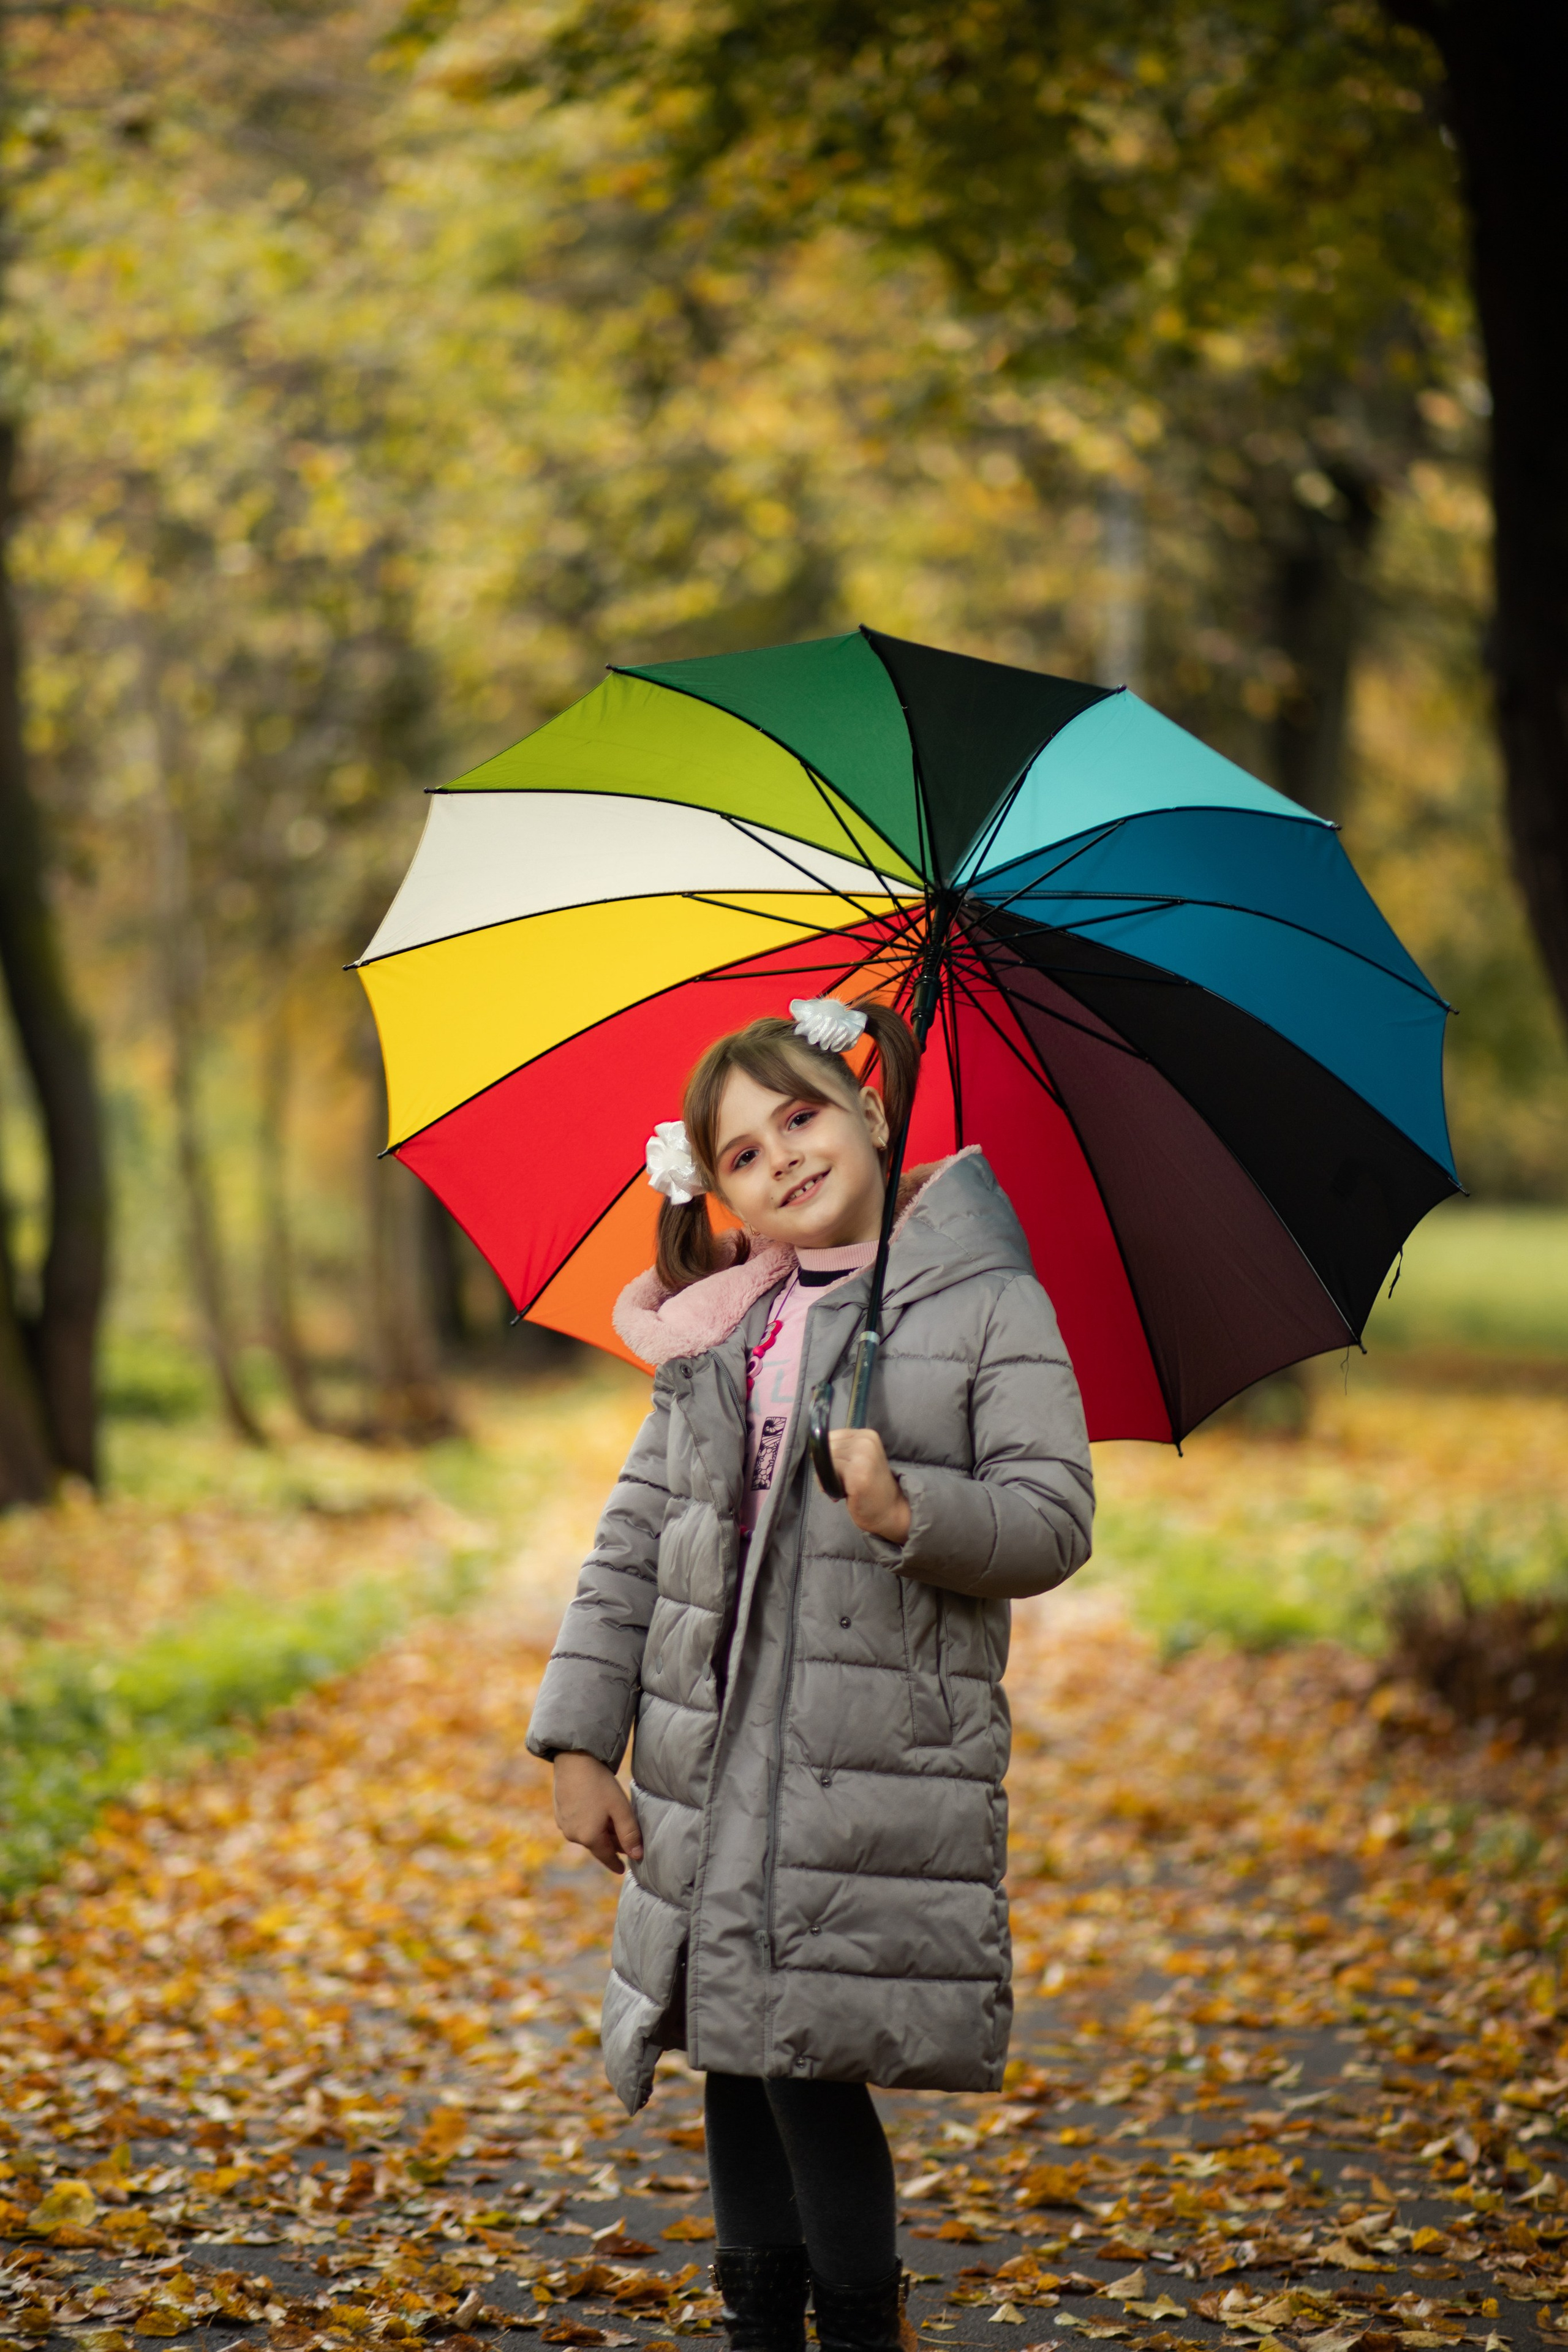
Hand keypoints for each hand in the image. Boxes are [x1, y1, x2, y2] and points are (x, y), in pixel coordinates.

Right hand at [553, 1751, 642, 1873]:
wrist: (574, 1760)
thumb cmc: (600, 1784)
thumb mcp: (620, 1809)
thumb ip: (630, 1834)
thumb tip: (637, 1856)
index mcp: (589, 1837)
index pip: (607, 1857)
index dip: (616, 1864)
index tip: (622, 1870)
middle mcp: (573, 1835)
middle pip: (597, 1845)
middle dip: (611, 1844)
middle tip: (624, 1841)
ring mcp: (563, 1824)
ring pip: (587, 1834)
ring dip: (600, 1832)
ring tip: (611, 1823)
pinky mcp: (559, 1813)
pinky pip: (577, 1825)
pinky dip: (589, 1823)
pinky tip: (595, 1811)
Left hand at [827, 1427, 911, 1544]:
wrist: (889, 1510)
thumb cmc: (870, 1487)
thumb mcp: (859, 1460)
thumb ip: (841, 1451)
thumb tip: (814, 1451)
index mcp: (867, 1435)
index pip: (831, 1436)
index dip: (828, 1454)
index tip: (840, 1470)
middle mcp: (866, 1442)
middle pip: (827, 1447)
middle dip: (826, 1466)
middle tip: (841, 1483)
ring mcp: (863, 1456)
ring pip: (825, 1460)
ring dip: (826, 1478)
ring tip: (843, 1489)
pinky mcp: (857, 1473)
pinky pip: (828, 1473)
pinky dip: (828, 1486)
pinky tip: (843, 1494)